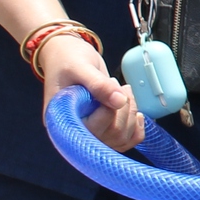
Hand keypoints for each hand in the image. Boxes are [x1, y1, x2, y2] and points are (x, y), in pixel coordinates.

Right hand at [38, 32, 144, 151]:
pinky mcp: (103, 130)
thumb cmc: (67, 61)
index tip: (110, 84)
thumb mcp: (80, 67)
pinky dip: (136, 129)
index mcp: (63, 121)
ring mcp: (91, 133)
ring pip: (121, 139)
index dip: (109, 108)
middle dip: (124, 109)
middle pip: (111, 135)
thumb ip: (98, 84)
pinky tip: (137, 114)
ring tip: (124, 93)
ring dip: (131, 115)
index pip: (94, 128)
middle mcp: (76, 132)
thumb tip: (120, 102)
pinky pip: (125, 141)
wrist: (67, 57)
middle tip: (120, 86)